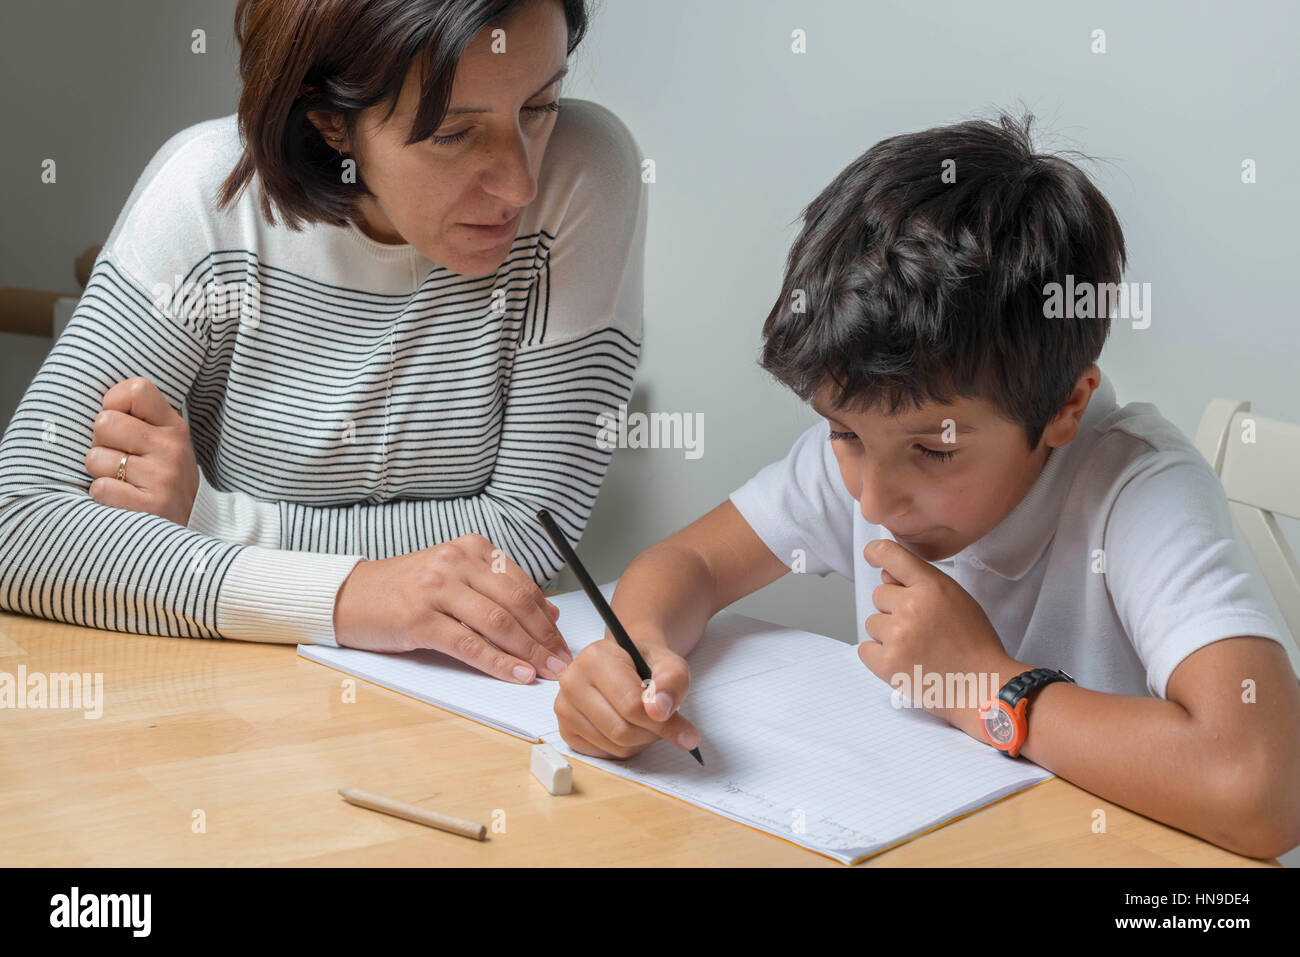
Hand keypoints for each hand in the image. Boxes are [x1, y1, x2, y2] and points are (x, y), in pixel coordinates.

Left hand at [85, 377, 199, 525]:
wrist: (190, 526)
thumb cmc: (163, 478)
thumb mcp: (163, 442)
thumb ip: (138, 419)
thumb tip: (101, 401)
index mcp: (173, 427)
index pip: (136, 389)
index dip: (114, 403)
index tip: (119, 423)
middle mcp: (172, 448)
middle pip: (105, 422)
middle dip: (101, 443)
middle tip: (119, 459)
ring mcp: (163, 478)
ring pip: (95, 458)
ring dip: (100, 473)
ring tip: (122, 481)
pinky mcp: (151, 506)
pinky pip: (100, 488)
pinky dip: (103, 495)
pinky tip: (122, 498)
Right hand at [333, 533, 570, 682]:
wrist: (349, 596)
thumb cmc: (407, 590)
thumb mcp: (455, 578)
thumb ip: (498, 590)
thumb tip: (547, 613)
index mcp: (471, 548)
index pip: (522, 584)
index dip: (547, 617)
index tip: (562, 641)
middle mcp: (456, 562)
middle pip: (516, 602)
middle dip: (545, 637)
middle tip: (562, 661)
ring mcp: (436, 589)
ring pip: (497, 623)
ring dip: (529, 652)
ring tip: (547, 672)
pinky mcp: (419, 620)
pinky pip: (469, 645)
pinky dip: (499, 663)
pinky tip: (517, 674)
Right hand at [553, 634, 699, 759]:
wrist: (625, 664)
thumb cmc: (645, 664)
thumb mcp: (670, 664)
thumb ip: (672, 682)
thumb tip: (659, 710)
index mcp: (594, 658)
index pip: (631, 705)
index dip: (663, 723)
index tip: (686, 732)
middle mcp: (571, 681)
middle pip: (621, 730)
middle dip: (652, 733)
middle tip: (664, 722)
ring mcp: (564, 707)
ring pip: (614, 746)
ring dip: (641, 742)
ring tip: (646, 721)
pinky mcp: (565, 729)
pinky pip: (604, 754)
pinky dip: (625, 748)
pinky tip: (629, 727)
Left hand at [858, 538, 1012, 734]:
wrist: (982, 687)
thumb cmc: (975, 645)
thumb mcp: (959, 601)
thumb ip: (924, 585)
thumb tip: (887, 577)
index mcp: (932, 587)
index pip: (892, 556)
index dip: (877, 553)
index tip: (871, 555)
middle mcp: (911, 606)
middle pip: (879, 595)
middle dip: (893, 609)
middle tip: (918, 628)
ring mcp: (897, 634)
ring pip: (872, 623)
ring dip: (887, 634)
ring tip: (916, 648)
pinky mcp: (887, 662)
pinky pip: (865, 649)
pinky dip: (878, 656)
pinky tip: (903, 661)